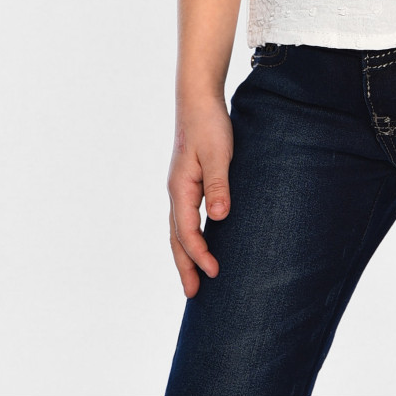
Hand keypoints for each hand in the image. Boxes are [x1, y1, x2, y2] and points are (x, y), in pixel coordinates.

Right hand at [167, 94, 233, 296]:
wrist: (198, 100)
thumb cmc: (209, 125)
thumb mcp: (217, 153)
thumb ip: (218, 184)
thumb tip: (220, 218)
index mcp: (180, 188)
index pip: (187, 232)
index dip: (199, 255)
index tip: (215, 272)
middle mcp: (176, 192)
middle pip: (176, 237)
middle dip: (184, 266)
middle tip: (192, 295)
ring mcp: (181, 187)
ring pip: (179, 229)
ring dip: (185, 254)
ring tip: (193, 277)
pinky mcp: (189, 181)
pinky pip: (186, 217)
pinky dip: (189, 235)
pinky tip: (201, 240)